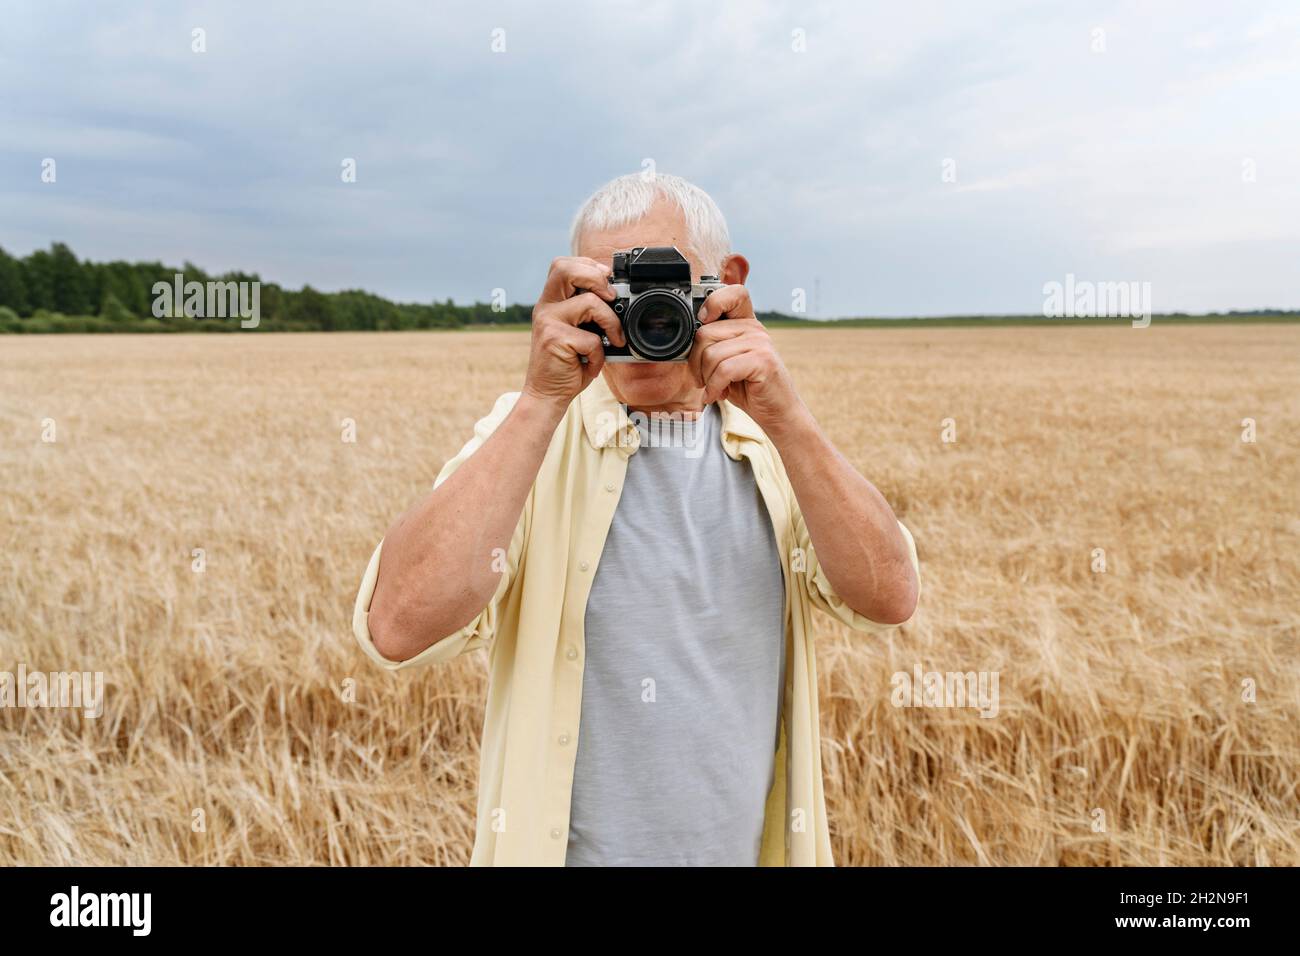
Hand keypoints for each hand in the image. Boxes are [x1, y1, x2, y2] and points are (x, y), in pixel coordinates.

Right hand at [522, 257, 625, 409]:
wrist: (547, 394)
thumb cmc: (567, 364)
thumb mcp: (578, 332)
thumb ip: (589, 313)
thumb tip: (617, 297)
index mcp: (551, 302)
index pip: (563, 265)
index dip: (588, 266)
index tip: (606, 281)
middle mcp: (545, 307)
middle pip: (566, 269)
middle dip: (596, 277)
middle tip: (611, 297)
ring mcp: (548, 322)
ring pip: (590, 302)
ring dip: (611, 322)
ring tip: (614, 340)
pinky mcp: (555, 339)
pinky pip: (593, 338)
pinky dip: (600, 355)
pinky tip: (593, 364)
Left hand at [689, 285, 806, 433]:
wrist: (777, 411)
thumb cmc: (749, 387)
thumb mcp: (727, 361)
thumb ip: (713, 344)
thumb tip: (686, 338)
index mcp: (746, 323)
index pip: (733, 293)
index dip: (714, 301)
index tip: (703, 320)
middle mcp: (755, 328)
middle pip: (705, 333)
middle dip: (696, 362)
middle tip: (703, 378)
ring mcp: (760, 343)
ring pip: (711, 354)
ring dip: (706, 378)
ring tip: (715, 388)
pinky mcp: (763, 361)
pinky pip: (724, 369)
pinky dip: (715, 387)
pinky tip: (718, 394)